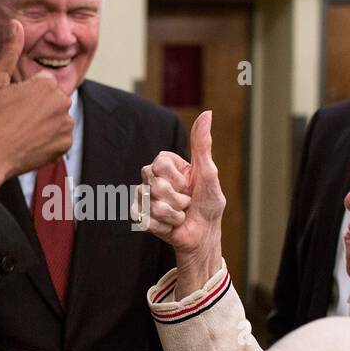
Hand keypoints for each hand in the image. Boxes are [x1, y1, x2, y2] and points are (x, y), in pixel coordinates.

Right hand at [0, 21, 73, 190]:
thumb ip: (11, 50)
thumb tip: (16, 23)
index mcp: (47, 85)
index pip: (42, 83)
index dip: (25, 92)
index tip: (12, 104)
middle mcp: (62, 103)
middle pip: (52, 99)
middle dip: (38, 106)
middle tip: (15, 118)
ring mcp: (65, 125)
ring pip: (57, 118)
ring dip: (44, 123)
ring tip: (22, 131)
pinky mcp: (65, 145)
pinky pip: (60, 138)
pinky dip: (49, 140)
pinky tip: (30, 142)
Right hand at [138, 111, 225, 294]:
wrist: (203, 237)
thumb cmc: (209, 206)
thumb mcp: (208, 173)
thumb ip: (202, 144)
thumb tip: (207, 113)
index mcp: (168, 166)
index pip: (159, 162)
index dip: (176, 178)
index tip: (189, 185)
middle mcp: (153, 179)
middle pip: (153, 182)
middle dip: (177, 197)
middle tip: (187, 203)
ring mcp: (144, 197)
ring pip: (151, 202)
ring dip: (174, 214)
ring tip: (180, 215)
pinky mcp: (140, 216)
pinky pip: (146, 219)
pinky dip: (164, 226)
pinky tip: (170, 226)